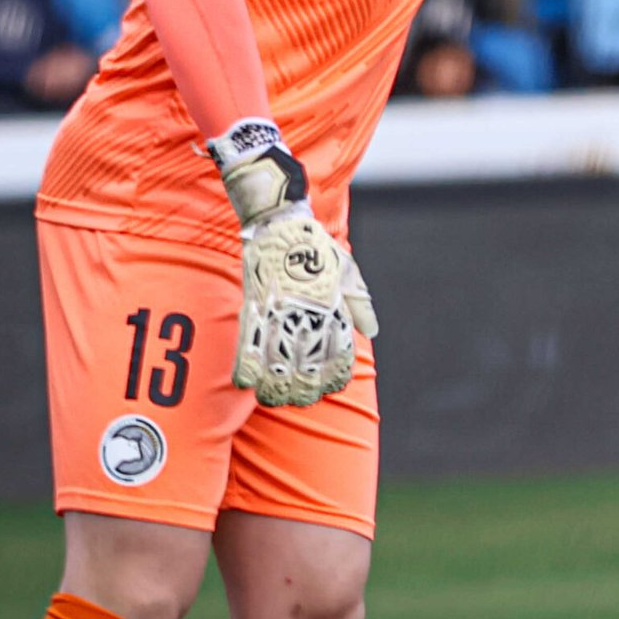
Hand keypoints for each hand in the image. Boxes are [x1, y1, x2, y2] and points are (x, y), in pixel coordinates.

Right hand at [210, 121, 377, 407]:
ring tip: (274, 398)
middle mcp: (308, 311)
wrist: (279, 219)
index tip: (328, 388)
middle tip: (298, 399)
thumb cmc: (314, 245)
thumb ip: (359, 303)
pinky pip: (249, 343)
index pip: (338, 355)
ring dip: (276, 387)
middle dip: (304, 390)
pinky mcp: (253, 303)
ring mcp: (280, 309)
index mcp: (332, 305)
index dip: (334, 378)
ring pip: (278, 362)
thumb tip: (371, 331)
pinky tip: (247, 384)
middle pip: (308, 367)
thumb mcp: (346, 269)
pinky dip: (247, 367)